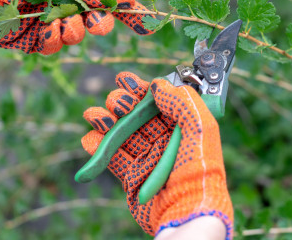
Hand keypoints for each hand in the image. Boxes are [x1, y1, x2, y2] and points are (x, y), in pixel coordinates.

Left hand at [0, 0, 152, 54]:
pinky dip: (51, 41)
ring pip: (74, 38)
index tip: (147, 26)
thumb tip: (127, 1)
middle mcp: (61, 6)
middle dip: (99, 25)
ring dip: (72, 32)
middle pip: (95, 24)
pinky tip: (42, 30)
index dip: (126, 14)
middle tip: (95, 23)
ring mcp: (46, 24)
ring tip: (55, 22)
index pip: (105, 2)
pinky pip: (52, 48)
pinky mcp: (30, 40)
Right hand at [81, 72, 232, 237]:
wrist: (186, 212)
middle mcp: (164, 141)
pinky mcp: (132, 176)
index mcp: (182, 128)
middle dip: (121, 104)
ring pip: (121, 134)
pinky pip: (112, 158)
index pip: (158, 101)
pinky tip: (90, 139)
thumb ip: (183, 102)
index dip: (140, 89)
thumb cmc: (199, 170)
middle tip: (117, 103)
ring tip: (94, 115)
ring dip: (104, 121)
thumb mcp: (201, 128)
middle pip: (136, 115)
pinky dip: (98, 147)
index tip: (124, 79)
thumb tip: (157, 85)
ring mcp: (146, 159)